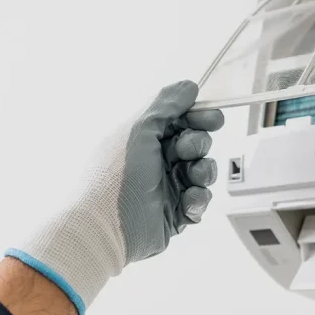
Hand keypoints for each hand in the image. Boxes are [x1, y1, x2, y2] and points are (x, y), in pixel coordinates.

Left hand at [6, 81, 223, 314]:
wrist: (102, 228)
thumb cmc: (113, 176)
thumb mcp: (138, 129)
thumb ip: (166, 104)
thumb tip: (188, 86)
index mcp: (143, 138)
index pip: (180, 120)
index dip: (198, 117)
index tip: (212, 119)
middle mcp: (155, 160)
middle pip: (196, 143)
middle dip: (198, 145)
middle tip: (186, 152)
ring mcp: (166, 187)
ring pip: (203, 171)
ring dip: (203, 171)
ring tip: (190, 178)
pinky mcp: (175, 214)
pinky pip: (200, 200)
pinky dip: (198, 199)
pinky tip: (187, 201)